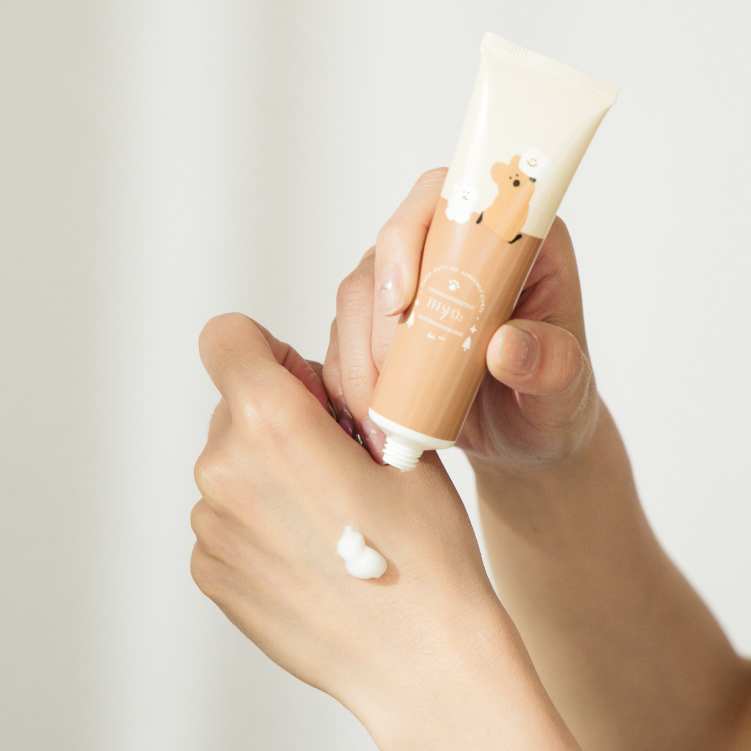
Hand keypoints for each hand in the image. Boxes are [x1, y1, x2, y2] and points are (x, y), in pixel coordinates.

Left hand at [190, 314, 574, 748]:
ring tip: (328, 513)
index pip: (227, 338)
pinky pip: (226, 515)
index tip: (300, 385)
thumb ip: (340, 397)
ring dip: (268, 470)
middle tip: (334, 459)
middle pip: (235, 405)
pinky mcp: (210, 569)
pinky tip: (308, 549)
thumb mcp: (401, 443)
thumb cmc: (425, 551)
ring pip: (232, 463)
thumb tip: (307, 383)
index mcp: (273, 425)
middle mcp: (224, 471)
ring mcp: (212, 526)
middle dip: (278, 416)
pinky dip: (259, 518)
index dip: (264, 350)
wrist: (420, 658)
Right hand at [323, 168, 598, 470]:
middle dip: (377, 318)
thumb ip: (551, 364)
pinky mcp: (385, 328)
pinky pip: (345, 339)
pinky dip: (349, 378)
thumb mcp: (568, 388)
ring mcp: (413, 290)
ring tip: (378, 413)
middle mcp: (453, 256)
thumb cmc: (554, 402)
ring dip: (358, 357)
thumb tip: (505, 346)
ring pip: (357, 298)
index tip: (402, 299)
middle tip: (389, 379)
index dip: (409, 234)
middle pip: (385, 252)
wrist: (527, 442)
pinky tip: (368, 415)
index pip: (446, 201)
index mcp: (509, 244)